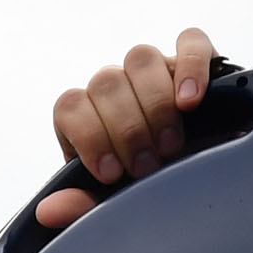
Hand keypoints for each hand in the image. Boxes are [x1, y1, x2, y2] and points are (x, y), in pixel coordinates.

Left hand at [38, 28, 219, 228]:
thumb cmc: (155, 189)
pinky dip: (191, 67)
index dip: (88, 136)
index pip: (70, 105)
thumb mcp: (119, 203)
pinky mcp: (195, 61)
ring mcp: (156, 70)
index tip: (110, 173)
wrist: (204, 183)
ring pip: (140, 58)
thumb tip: (48, 210)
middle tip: (146, 167)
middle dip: (126, 129)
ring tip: (171, 146)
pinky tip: (191, 102)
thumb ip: (83, 206)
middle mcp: (119, 89)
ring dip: (155, 103)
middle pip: (104, 81)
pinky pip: (190, 42)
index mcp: (90, 118)